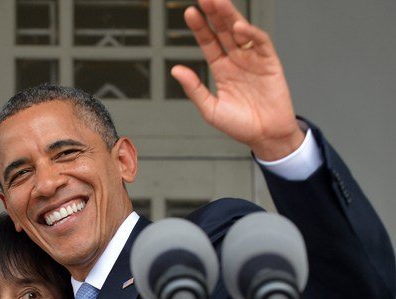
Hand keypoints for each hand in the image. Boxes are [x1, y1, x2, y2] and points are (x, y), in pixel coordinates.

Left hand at [171, 0, 304, 160]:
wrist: (266, 137)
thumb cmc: (240, 126)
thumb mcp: (211, 110)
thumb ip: (194, 89)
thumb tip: (176, 70)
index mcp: (222, 70)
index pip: (209, 43)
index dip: (200, 28)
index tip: (189, 13)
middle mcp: (237, 61)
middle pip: (224, 31)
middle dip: (214, 14)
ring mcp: (253, 60)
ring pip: (241, 31)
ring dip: (230, 16)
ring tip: (218, 2)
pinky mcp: (270, 63)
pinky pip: (260, 42)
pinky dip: (250, 33)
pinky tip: (239, 27)